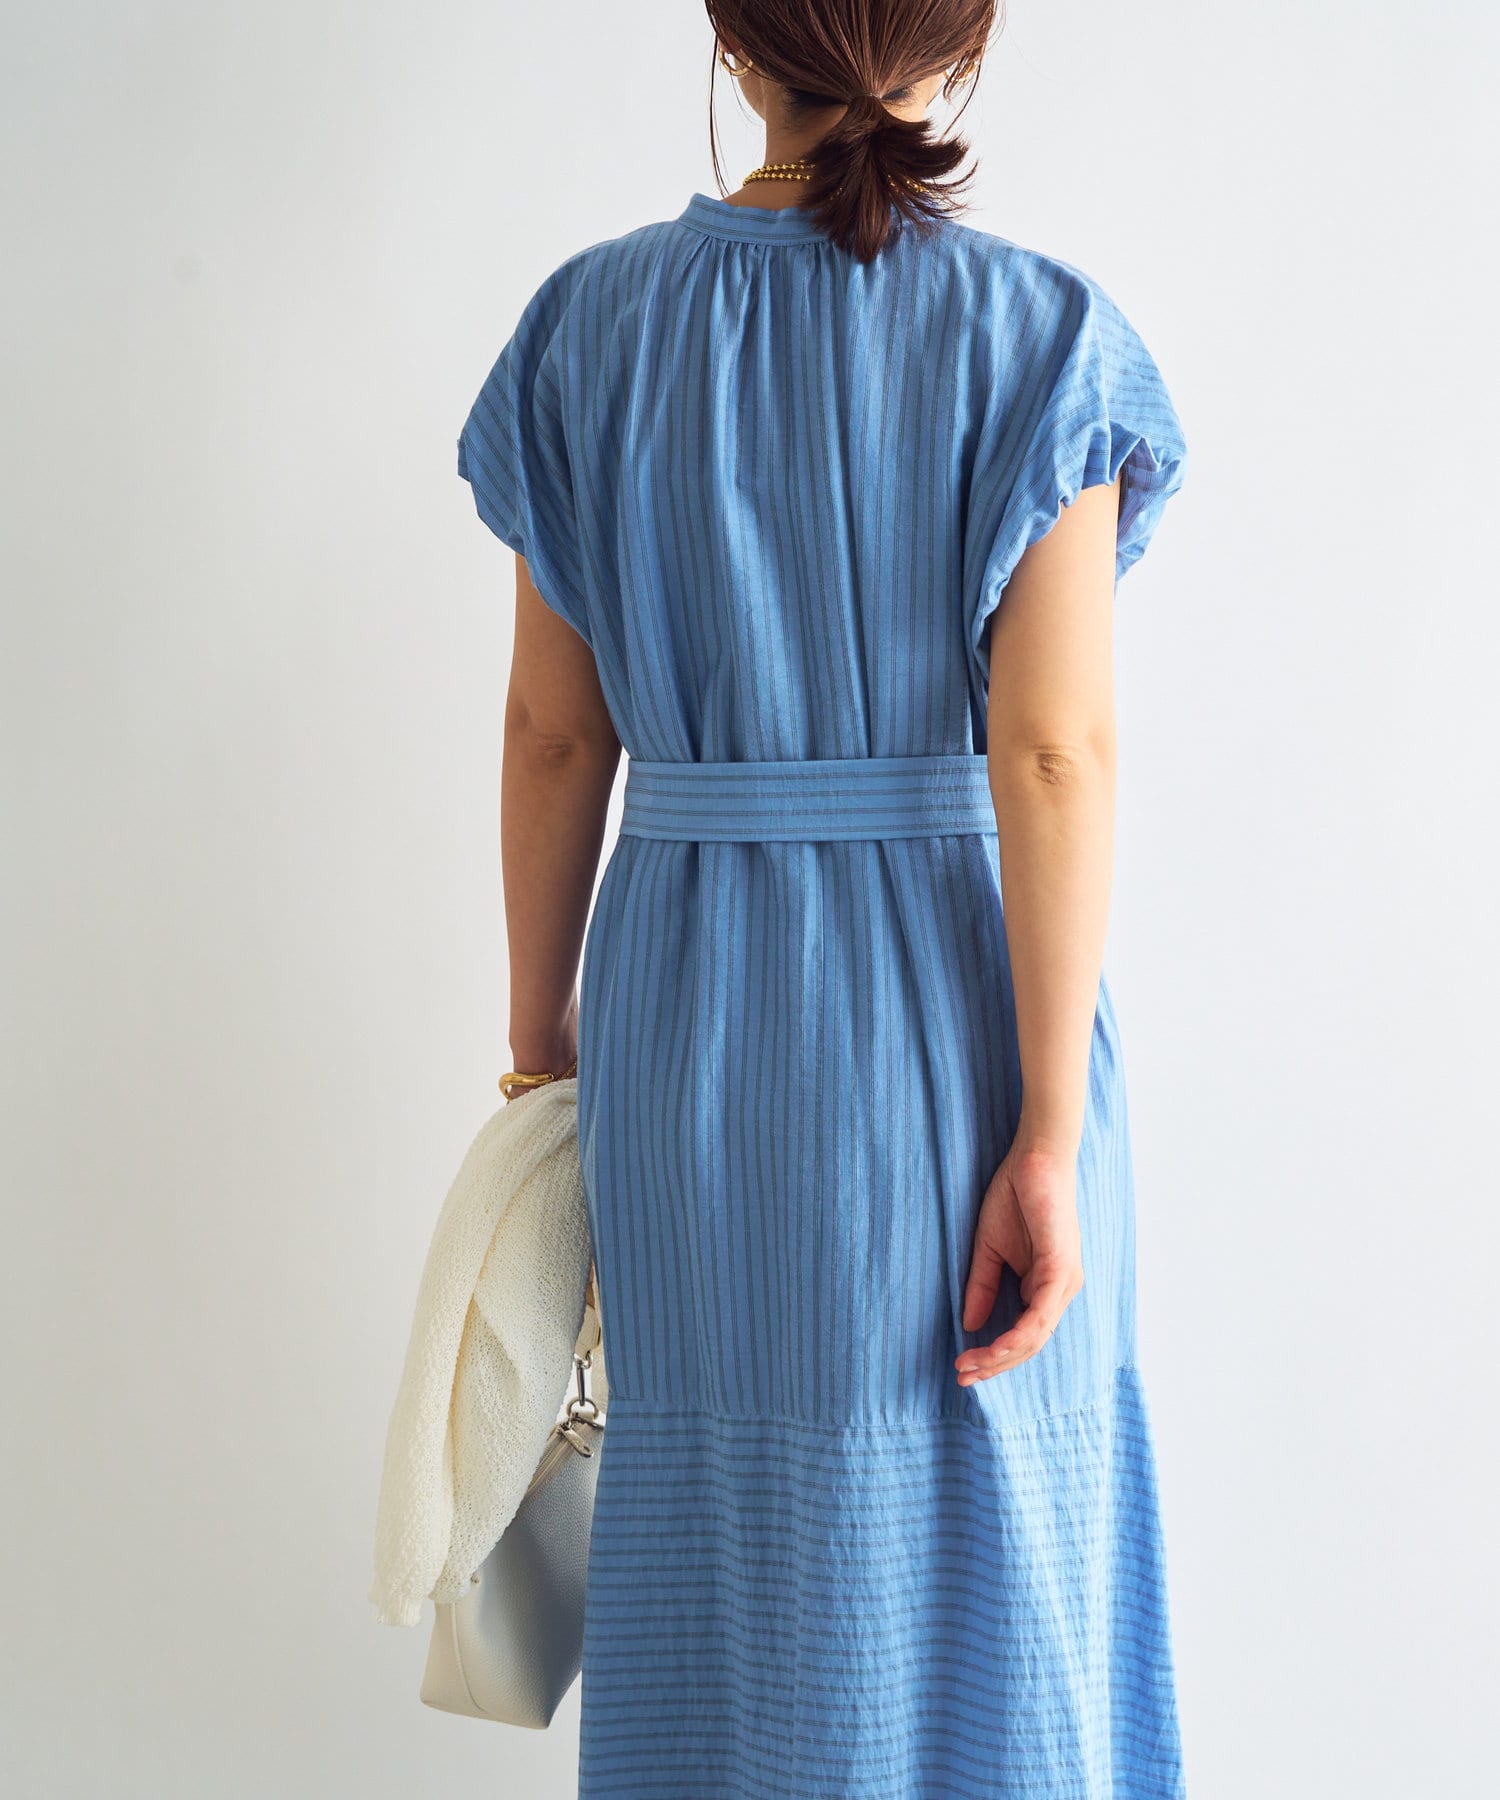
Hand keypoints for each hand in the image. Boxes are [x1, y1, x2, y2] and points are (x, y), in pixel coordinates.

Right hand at [955, 1137, 1082, 1383]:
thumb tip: (971, 1324)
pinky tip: (992, 1346)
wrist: (1034, 1159)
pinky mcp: (1061, 1270)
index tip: (963, 1366)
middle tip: (963, 1376)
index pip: (1023, 1335)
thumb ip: (982, 1286)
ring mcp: (1064, 1283)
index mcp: (1046, 1286)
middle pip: (1030, 1345)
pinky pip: (1040, 1317)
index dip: (993, 1355)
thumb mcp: (989, 1249)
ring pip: (1035, 1337)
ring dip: (1000, 1356)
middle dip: (994, 1365)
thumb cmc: (1015, 1197)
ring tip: (970, 1365)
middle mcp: (1060, 1290)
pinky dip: (1015, 1336)